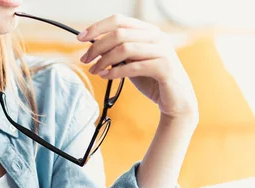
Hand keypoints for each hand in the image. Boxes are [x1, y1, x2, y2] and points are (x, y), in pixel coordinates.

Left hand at [78, 14, 198, 123]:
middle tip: (85, 59)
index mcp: (148, 31)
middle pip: (119, 34)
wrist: (175, 100)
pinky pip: (134, 67)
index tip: (80, 38)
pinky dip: (115, 72)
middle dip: (97, 46)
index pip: (119, 20)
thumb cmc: (151, 79)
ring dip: (104, 60)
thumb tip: (93, 48)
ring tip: (94, 71)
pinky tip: (106, 76)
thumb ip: (117, 52)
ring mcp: (162, 51)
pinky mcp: (164, 68)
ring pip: (124, 49)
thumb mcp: (131, 62)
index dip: (97, 27)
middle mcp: (157, 37)